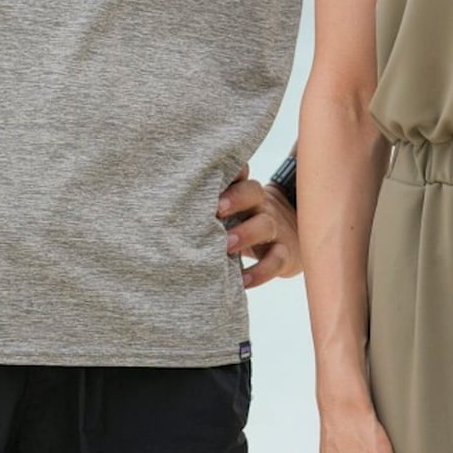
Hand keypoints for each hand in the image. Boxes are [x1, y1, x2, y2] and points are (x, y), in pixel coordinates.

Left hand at [216, 167, 299, 288]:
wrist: (290, 236)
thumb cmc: (243, 223)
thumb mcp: (231, 210)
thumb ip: (208, 206)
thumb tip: (161, 207)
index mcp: (242, 192)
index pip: (238, 173)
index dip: (229, 171)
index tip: (206, 174)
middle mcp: (259, 205)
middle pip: (253, 191)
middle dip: (236, 198)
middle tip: (216, 210)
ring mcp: (275, 228)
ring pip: (265, 224)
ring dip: (246, 233)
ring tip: (226, 246)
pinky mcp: (285, 252)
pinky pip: (276, 260)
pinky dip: (261, 271)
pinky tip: (242, 281)